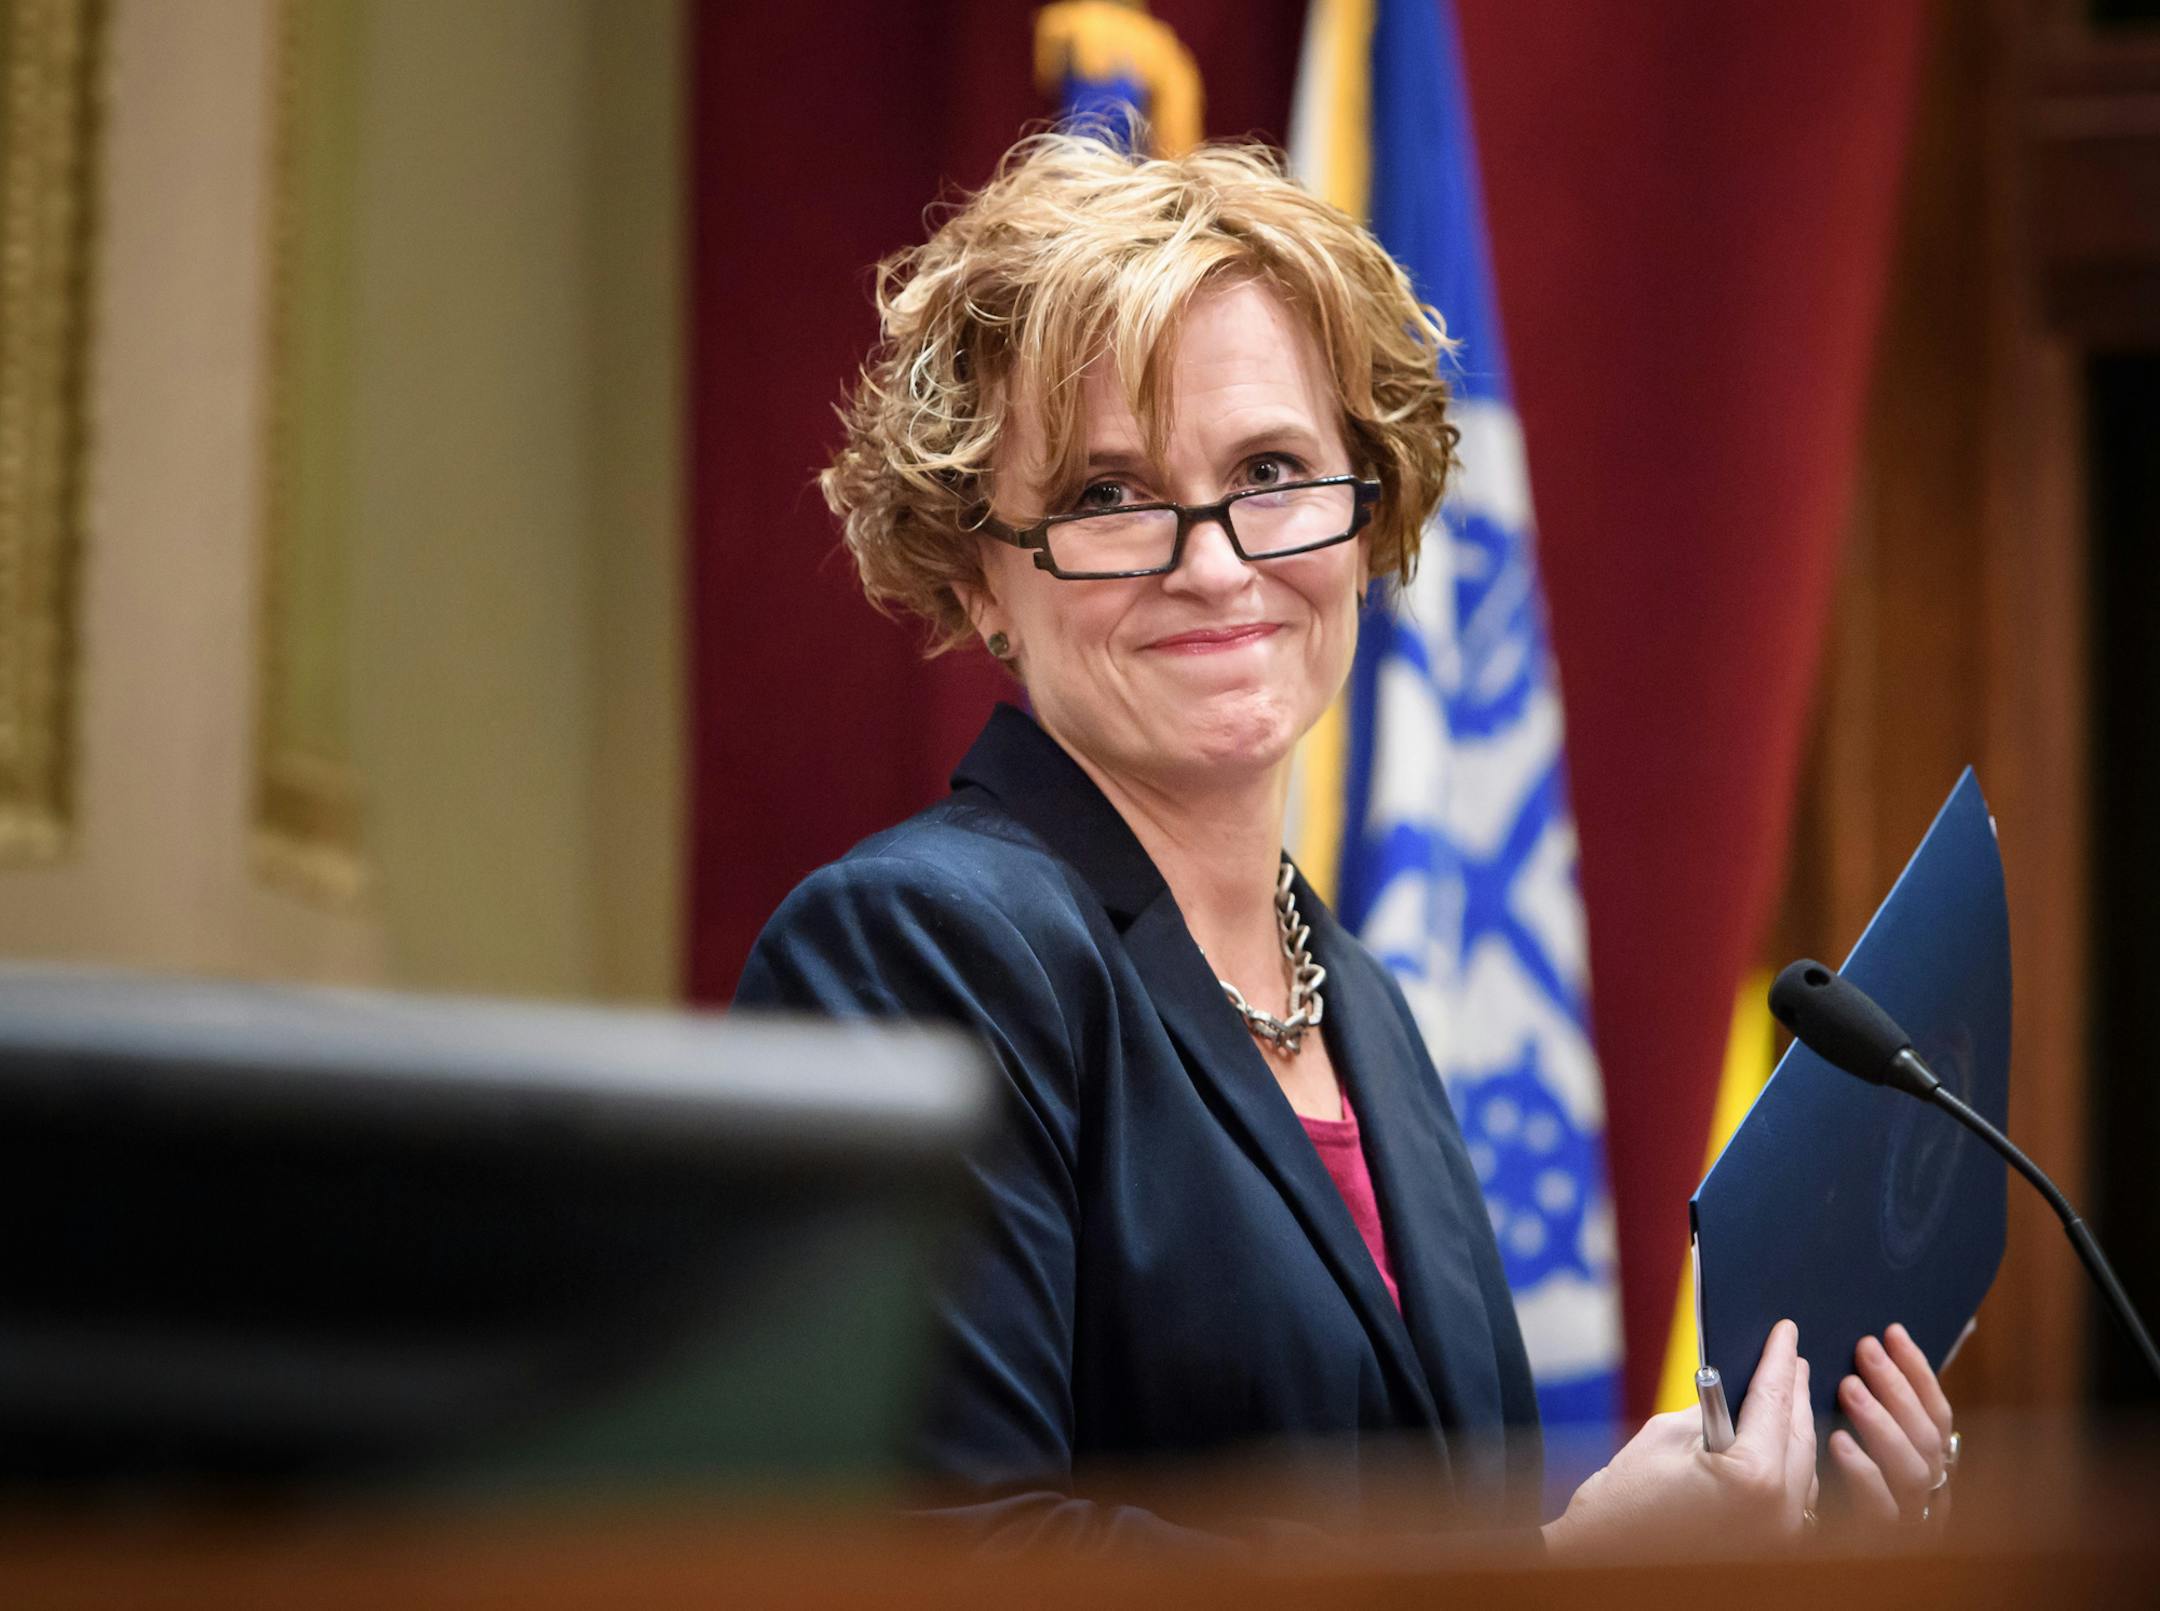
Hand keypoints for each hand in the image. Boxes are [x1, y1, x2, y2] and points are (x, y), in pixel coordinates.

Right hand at [1543, 1318, 1817, 1557]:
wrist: (1605, 1564)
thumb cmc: (1623, 1503)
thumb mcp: (1665, 1437)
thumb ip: (1711, 1411)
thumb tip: (1737, 1392)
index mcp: (1755, 1478)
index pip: (1774, 1402)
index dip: (1779, 1359)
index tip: (1786, 1331)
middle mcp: (1781, 1512)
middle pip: (1799, 1435)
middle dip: (1793, 1392)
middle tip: (1791, 1357)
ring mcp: (1782, 1537)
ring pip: (1803, 1467)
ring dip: (1795, 1428)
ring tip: (1786, 1394)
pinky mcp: (1772, 1550)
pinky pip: (1794, 1497)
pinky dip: (1789, 1465)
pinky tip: (1780, 1445)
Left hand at [1826, 1322, 1955, 1526]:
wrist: (1803, 1546)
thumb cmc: (1830, 1482)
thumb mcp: (1858, 1438)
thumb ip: (1873, 1400)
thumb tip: (1885, 1338)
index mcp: (1928, 1464)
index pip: (1937, 1414)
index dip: (1918, 1372)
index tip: (1892, 1331)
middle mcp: (1927, 1492)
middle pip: (1926, 1437)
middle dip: (1897, 1387)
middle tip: (1864, 1350)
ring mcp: (1906, 1519)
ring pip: (1910, 1470)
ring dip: (1881, 1422)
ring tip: (1848, 1386)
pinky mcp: (1874, 1542)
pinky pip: (1878, 1509)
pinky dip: (1863, 1472)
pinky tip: (1838, 1442)